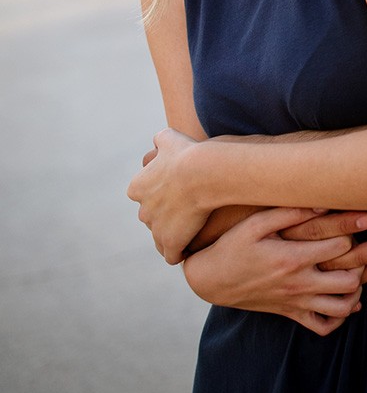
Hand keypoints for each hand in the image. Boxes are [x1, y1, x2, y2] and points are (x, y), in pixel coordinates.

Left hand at [127, 128, 207, 263]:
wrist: (202, 172)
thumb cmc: (188, 153)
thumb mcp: (170, 138)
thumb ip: (160, 140)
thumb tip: (158, 140)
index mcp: (137, 187)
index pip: (144, 196)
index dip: (161, 195)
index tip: (177, 194)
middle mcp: (143, 210)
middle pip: (153, 218)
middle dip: (166, 217)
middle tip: (188, 211)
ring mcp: (156, 229)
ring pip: (162, 238)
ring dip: (174, 236)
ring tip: (193, 231)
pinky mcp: (171, 242)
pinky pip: (173, 255)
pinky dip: (181, 252)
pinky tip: (194, 244)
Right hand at [181, 208, 366, 334]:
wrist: (210, 279)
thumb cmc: (233, 244)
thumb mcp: (256, 222)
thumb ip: (289, 212)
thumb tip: (322, 202)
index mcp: (292, 258)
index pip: (338, 246)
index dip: (356, 229)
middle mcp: (298, 283)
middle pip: (348, 280)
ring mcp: (295, 302)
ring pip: (341, 307)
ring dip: (359, 290)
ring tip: (366, 272)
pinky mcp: (290, 314)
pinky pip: (323, 326)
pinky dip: (340, 316)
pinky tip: (346, 300)